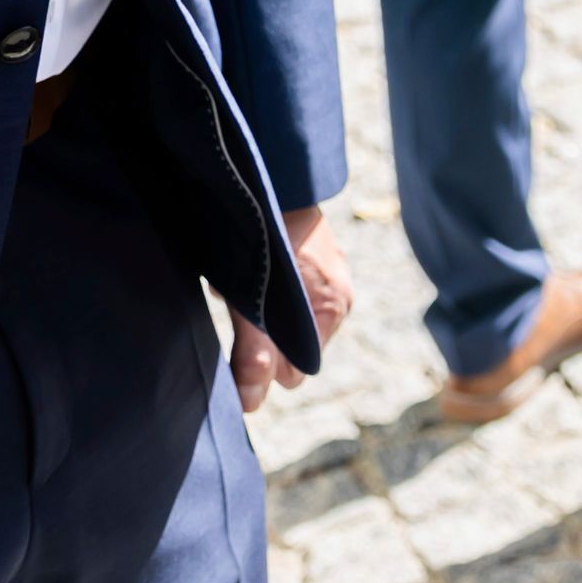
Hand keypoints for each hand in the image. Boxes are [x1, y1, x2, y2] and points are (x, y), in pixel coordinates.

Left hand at [231, 204, 353, 414]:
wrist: (275, 177)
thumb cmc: (264, 240)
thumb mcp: (254, 303)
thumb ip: (255, 353)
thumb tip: (251, 406)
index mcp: (334, 310)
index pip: (296, 371)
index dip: (265, 364)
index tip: (243, 339)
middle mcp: (340, 295)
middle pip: (292, 345)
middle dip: (264, 335)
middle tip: (242, 307)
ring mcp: (331, 272)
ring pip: (288, 318)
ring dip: (263, 311)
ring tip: (242, 285)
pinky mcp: (317, 256)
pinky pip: (289, 293)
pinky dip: (268, 291)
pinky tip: (250, 270)